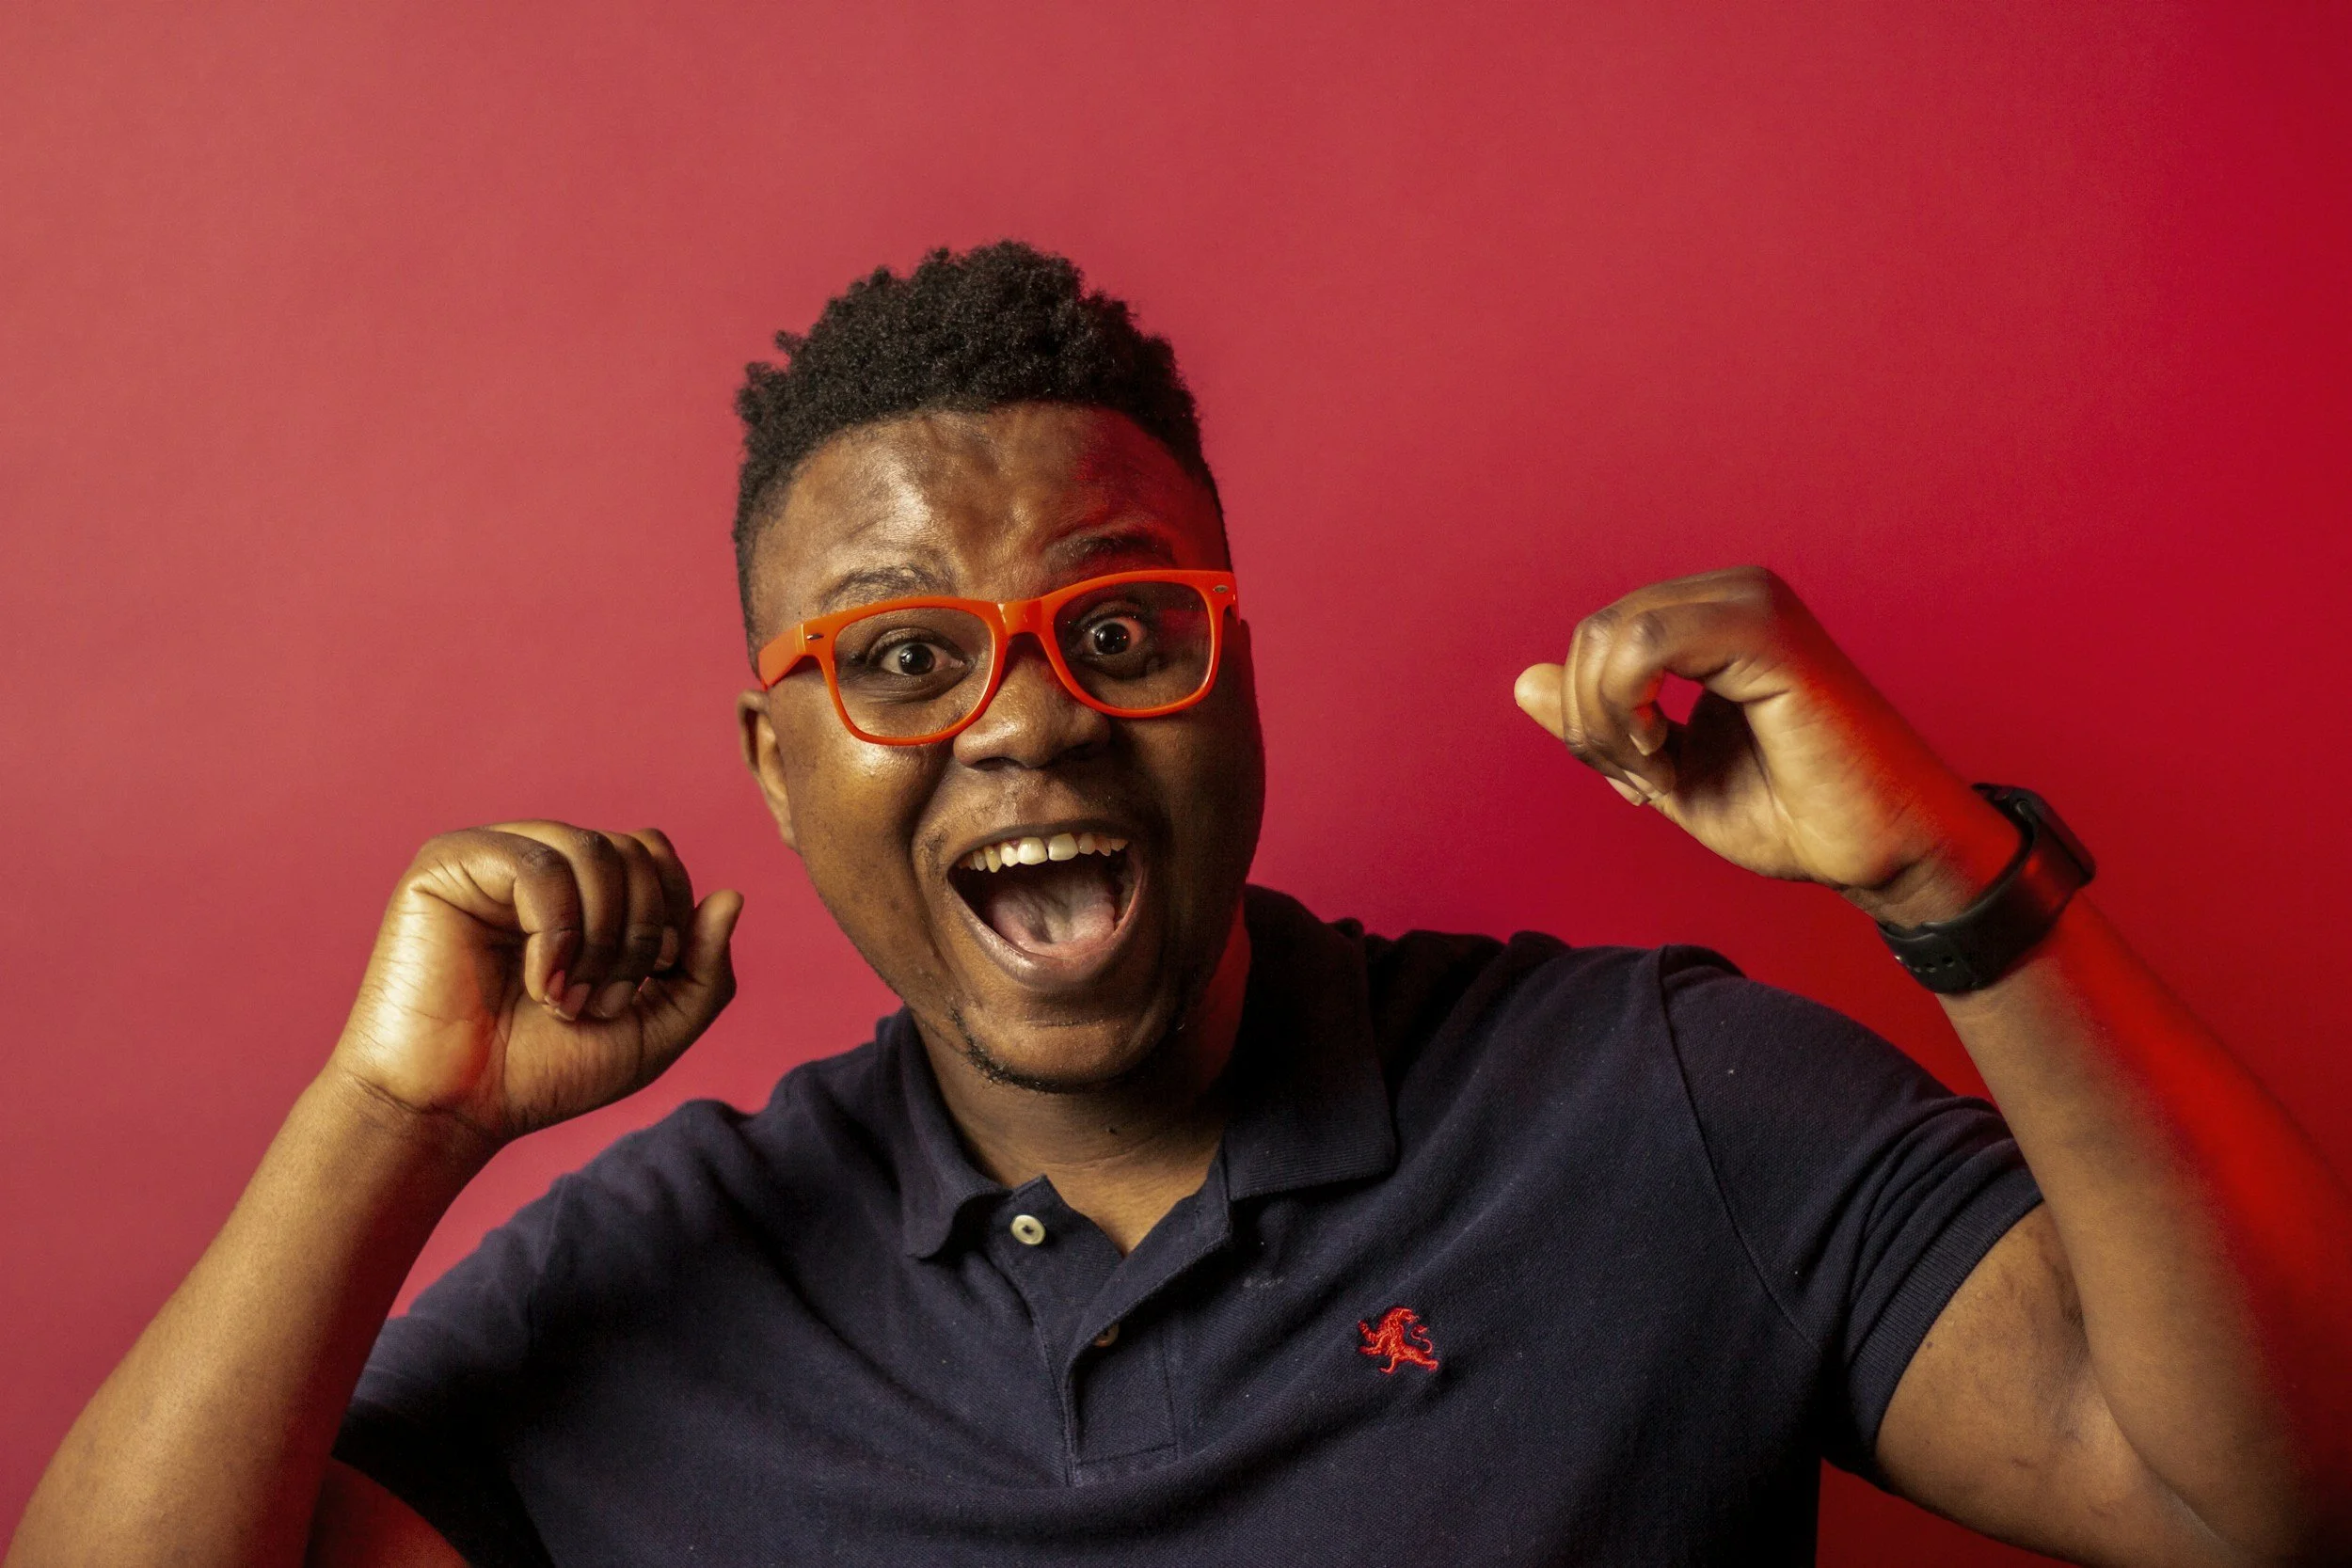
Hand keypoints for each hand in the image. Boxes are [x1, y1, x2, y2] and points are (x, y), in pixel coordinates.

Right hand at [329, 823, 743, 1150]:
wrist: (454, 1110)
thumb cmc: (544, 1072)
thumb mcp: (655, 1029)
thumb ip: (705, 970)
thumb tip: (733, 895)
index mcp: (583, 891)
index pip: (655, 854)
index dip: (672, 912)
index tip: (651, 981)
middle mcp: (542, 863)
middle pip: (634, 849)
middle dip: (640, 935)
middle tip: (602, 1003)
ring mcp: (494, 858)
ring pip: (595, 850)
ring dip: (600, 939)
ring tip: (568, 1001)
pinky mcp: (448, 864)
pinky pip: (539, 865)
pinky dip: (557, 932)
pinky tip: (538, 984)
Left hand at [1513, 567, 2017, 926]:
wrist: (1882, 852)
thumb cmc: (1792, 813)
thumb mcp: (1663, 770)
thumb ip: (1600, 722)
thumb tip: (1524, 682)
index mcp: (1714, 619)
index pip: (1599, 635)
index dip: (1589, 713)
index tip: (1635, 776)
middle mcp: (1735, 594)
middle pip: (1596, 631)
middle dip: (1591, 720)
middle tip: (1641, 782)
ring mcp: (1754, 604)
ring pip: (1612, 634)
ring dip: (1607, 721)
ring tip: (1656, 773)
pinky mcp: (1769, 634)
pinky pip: (1647, 642)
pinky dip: (1629, 711)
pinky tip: (1665, 757)